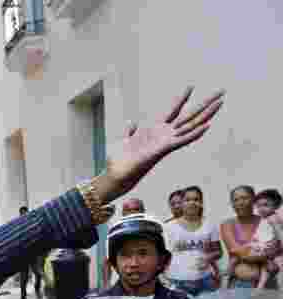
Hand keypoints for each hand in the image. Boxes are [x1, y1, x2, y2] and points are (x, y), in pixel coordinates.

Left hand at [93, 87, 223, 204]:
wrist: (116, 175)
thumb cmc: (120, 161)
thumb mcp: (125, 140)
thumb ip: (130, 131)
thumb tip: (132, 123)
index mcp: (155, 130)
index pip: (172, 110)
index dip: (181, 98)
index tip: (191, 85)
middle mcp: (165, 135)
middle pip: (189, 115)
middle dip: (205, 103)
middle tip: (221, 92)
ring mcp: (166, 142)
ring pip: (191, 125)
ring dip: (207, 114)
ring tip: (221, 102)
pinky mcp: (163, 150)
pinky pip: (182, 140)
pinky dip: (195, 134)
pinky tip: (208, 126)